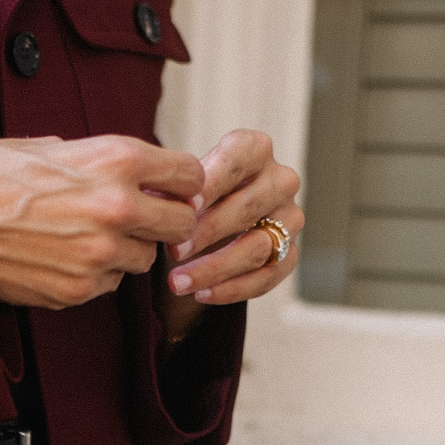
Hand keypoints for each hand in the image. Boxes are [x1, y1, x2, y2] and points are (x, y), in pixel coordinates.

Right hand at [0, 135, 204, 311]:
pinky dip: (93, 274)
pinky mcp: (77, 290)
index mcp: (117, 159)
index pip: (191, 175)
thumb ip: (103, 160)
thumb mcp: (51, 145)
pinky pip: (108, 285)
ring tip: (85, 236)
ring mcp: (99, 255)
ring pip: (144, 259)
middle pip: (182, 223)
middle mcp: (117, 207)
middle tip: (137, 218)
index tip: (165, 188)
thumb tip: (139, 174)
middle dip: (164, 220)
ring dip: (126, 250)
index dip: (179, 182)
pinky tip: (59, 257)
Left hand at [161, 129, 302, 339]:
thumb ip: (173, 191)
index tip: (184, 208)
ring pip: (257, 247)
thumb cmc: (189, 198)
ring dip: (215, 268)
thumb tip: (155, 202)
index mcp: (255, 149)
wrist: (205, 228)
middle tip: (172, 250)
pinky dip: (232, 289)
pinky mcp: (289, 254)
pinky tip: (201, 294)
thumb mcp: (179, 187)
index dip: (211, 185)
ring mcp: (290, 219)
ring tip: (178, 282)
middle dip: (207, 231)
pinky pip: (266, 277)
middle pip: (248, 207)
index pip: (237, 161)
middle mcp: (281, 180)